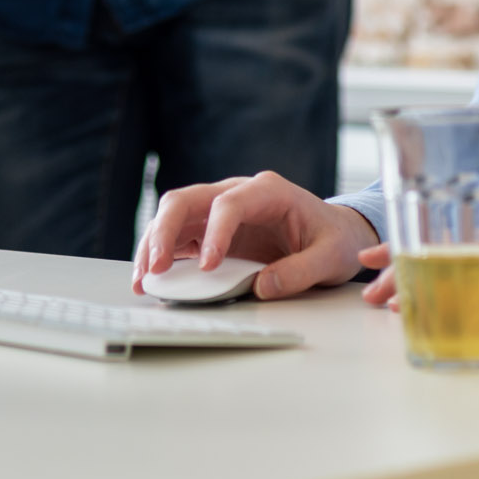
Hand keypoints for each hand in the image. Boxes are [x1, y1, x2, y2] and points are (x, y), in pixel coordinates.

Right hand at [133, 171, 380, 303]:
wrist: (335, 234)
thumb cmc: (333, 238)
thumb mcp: (330, 257)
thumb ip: (301, 271)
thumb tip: (262, 287)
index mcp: (267, 191)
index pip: (228, 203)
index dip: (214, 233)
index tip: (209, 266)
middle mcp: (237, 193)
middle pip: (187, 200)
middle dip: (164, 231)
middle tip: (155, 267)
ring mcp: (219, 211)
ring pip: (173, 216)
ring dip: (154, 244)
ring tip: (143, 278)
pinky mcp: (210, 231)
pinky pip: (177, 238)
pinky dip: (160, 255)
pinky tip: (149, 278)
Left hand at [358, 231, 478, 312]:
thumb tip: (453, 306)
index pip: (449, 242)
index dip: (406, 247)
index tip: (366, 260)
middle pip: (449, 245)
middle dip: (404, 262)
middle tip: (367, 281)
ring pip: (470, 255)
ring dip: (427, 273)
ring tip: (391, 294)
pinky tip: (459, 284)